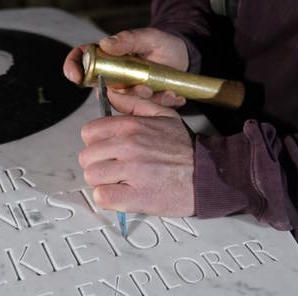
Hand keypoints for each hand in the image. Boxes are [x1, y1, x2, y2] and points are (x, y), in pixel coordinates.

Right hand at [63, 28, 188, 106]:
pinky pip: (143, 110)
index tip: (75, 76)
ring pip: (123, 104)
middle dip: (124, 94)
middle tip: (145, 88)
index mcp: (107, 57)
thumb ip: (128, 39)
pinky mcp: (138, 104)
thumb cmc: (162, 46)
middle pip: (101, 90)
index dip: (72, 67)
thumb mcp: (149, 37)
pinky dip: (160, 103)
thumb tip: (106, 43)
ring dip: (144, 100)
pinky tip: (173, 96)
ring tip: (164, 90)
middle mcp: (112, 77)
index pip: (80, 59)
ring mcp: (124, 92)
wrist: (182, 59)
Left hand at [78, 92, 194, 216]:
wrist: (210, 174)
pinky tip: (120, 195)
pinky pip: (102, 197)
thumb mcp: (163, 115)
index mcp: (131, 126)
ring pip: (92, 177)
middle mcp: (129, 146)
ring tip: (119, 182)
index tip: (106, 151)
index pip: (89, 132)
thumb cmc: (186, 148)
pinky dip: (107, 199)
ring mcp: (131, 172)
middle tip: (113, 170)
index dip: (95, 143)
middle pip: (86, 156)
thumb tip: (110, 95)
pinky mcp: (136, 196)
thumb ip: (133, 104)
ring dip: (102, 182)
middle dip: (97, 164)